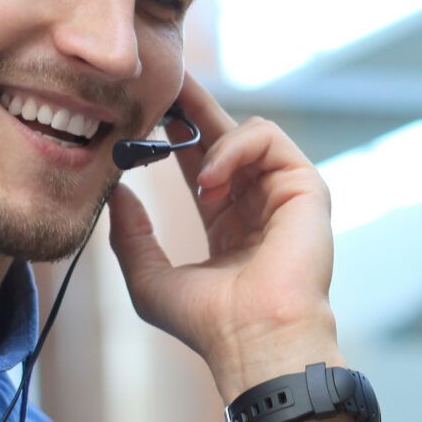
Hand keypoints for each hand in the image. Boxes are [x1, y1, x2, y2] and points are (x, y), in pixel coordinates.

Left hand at [107, 71, 339, 399]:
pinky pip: (268, 137)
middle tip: (161, 82)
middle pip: (224, 133)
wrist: (254, 339)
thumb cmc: (208, 322)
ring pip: (248, 130)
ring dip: (212, 143)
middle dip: (192, 106)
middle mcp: (258, 201)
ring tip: (196, 180)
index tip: (143, 113)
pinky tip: (212, 179)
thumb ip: (130, 235)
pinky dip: (235, 148)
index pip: (200, 160)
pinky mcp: (305, 185)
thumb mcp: (149, 279)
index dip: (173, 133)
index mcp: (228, 221)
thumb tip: (115, 193)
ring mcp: (284, 192)